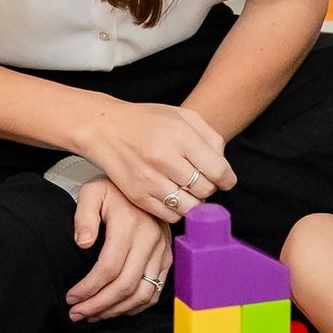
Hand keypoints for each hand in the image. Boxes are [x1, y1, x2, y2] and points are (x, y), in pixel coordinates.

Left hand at [66, 180, 173, 321]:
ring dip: (116, 310)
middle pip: (125, 286)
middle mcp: (151, 240)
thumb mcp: (93, 192)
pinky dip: (135, 306)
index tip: (71, 297)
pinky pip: (155, 291)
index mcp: (130, 226)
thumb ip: (84, 216)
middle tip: (77, 313)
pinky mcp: (167, 258)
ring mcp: (162, 251)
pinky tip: (116, 308)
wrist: (147, 182)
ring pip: (142, 293)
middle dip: (98, 305)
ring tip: (93, 314)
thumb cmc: (115, 190)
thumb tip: (83, 243)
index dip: (89, 288)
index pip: (109, 268)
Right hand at [73, 98, 234, 222]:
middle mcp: (164, 158)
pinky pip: (170, 216)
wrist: (106, 129)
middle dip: (210, 187)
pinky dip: (177, 210)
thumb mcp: (183, 116)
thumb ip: (211, 138)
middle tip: (201, 179)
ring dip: (195, 201)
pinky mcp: (138, 195)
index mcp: (180, 136)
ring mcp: (149, 179)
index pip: (218, 170)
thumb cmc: (148, 121)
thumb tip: (224, 167)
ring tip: (188, 189)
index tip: (225, 179)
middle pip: (205, 189)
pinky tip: (173, 195)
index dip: (227, 179)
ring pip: (190, 206)